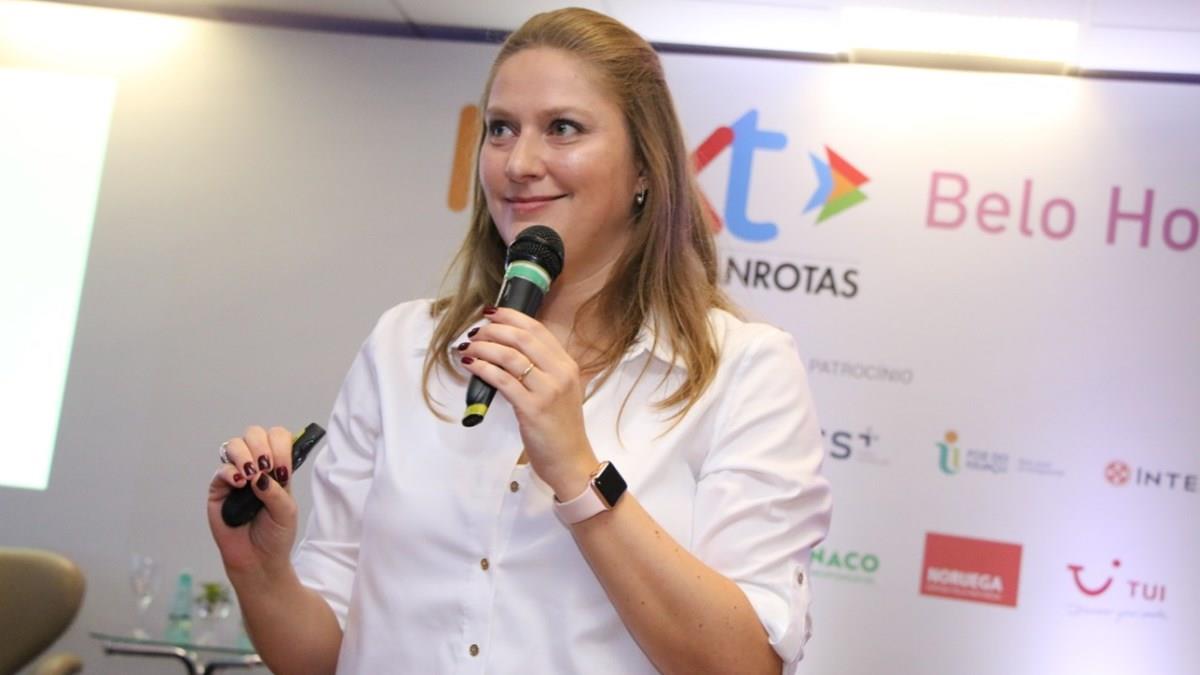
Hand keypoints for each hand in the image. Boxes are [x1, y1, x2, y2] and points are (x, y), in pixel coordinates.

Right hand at [207, 425, 297, 581]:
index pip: (277, 438)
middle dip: (262, 446)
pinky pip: (221, 470)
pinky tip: (240, 484)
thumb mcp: (286, 512)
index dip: (280, 446)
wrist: (258, 560)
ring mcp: (236, 476)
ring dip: (245, 455)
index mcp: (277, 468)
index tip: (282, 469)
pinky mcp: (219, 490)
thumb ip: (276, 491)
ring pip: (234, 445)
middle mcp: (256, 467)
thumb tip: (259, 474)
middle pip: (254, 434)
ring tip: (251, 476)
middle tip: (267, 468)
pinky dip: (231, 472)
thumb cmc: (276, 535)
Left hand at [458, 308, 597, 497]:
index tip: (491, 313)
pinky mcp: (532, 408)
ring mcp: (548, 390)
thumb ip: (542, 369)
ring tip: (468, 348)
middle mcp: (560, 373)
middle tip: (475, 332)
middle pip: (522, 337)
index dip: (511, 316)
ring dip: (483, 347)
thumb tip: (509, 349)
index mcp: (567, 365)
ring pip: (510, 356)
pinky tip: (471, 365)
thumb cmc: (560, 427)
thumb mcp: (559, 391)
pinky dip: (483, 368)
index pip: (537, 329)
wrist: (570, 460)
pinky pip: (502, 380)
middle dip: (493, 330)